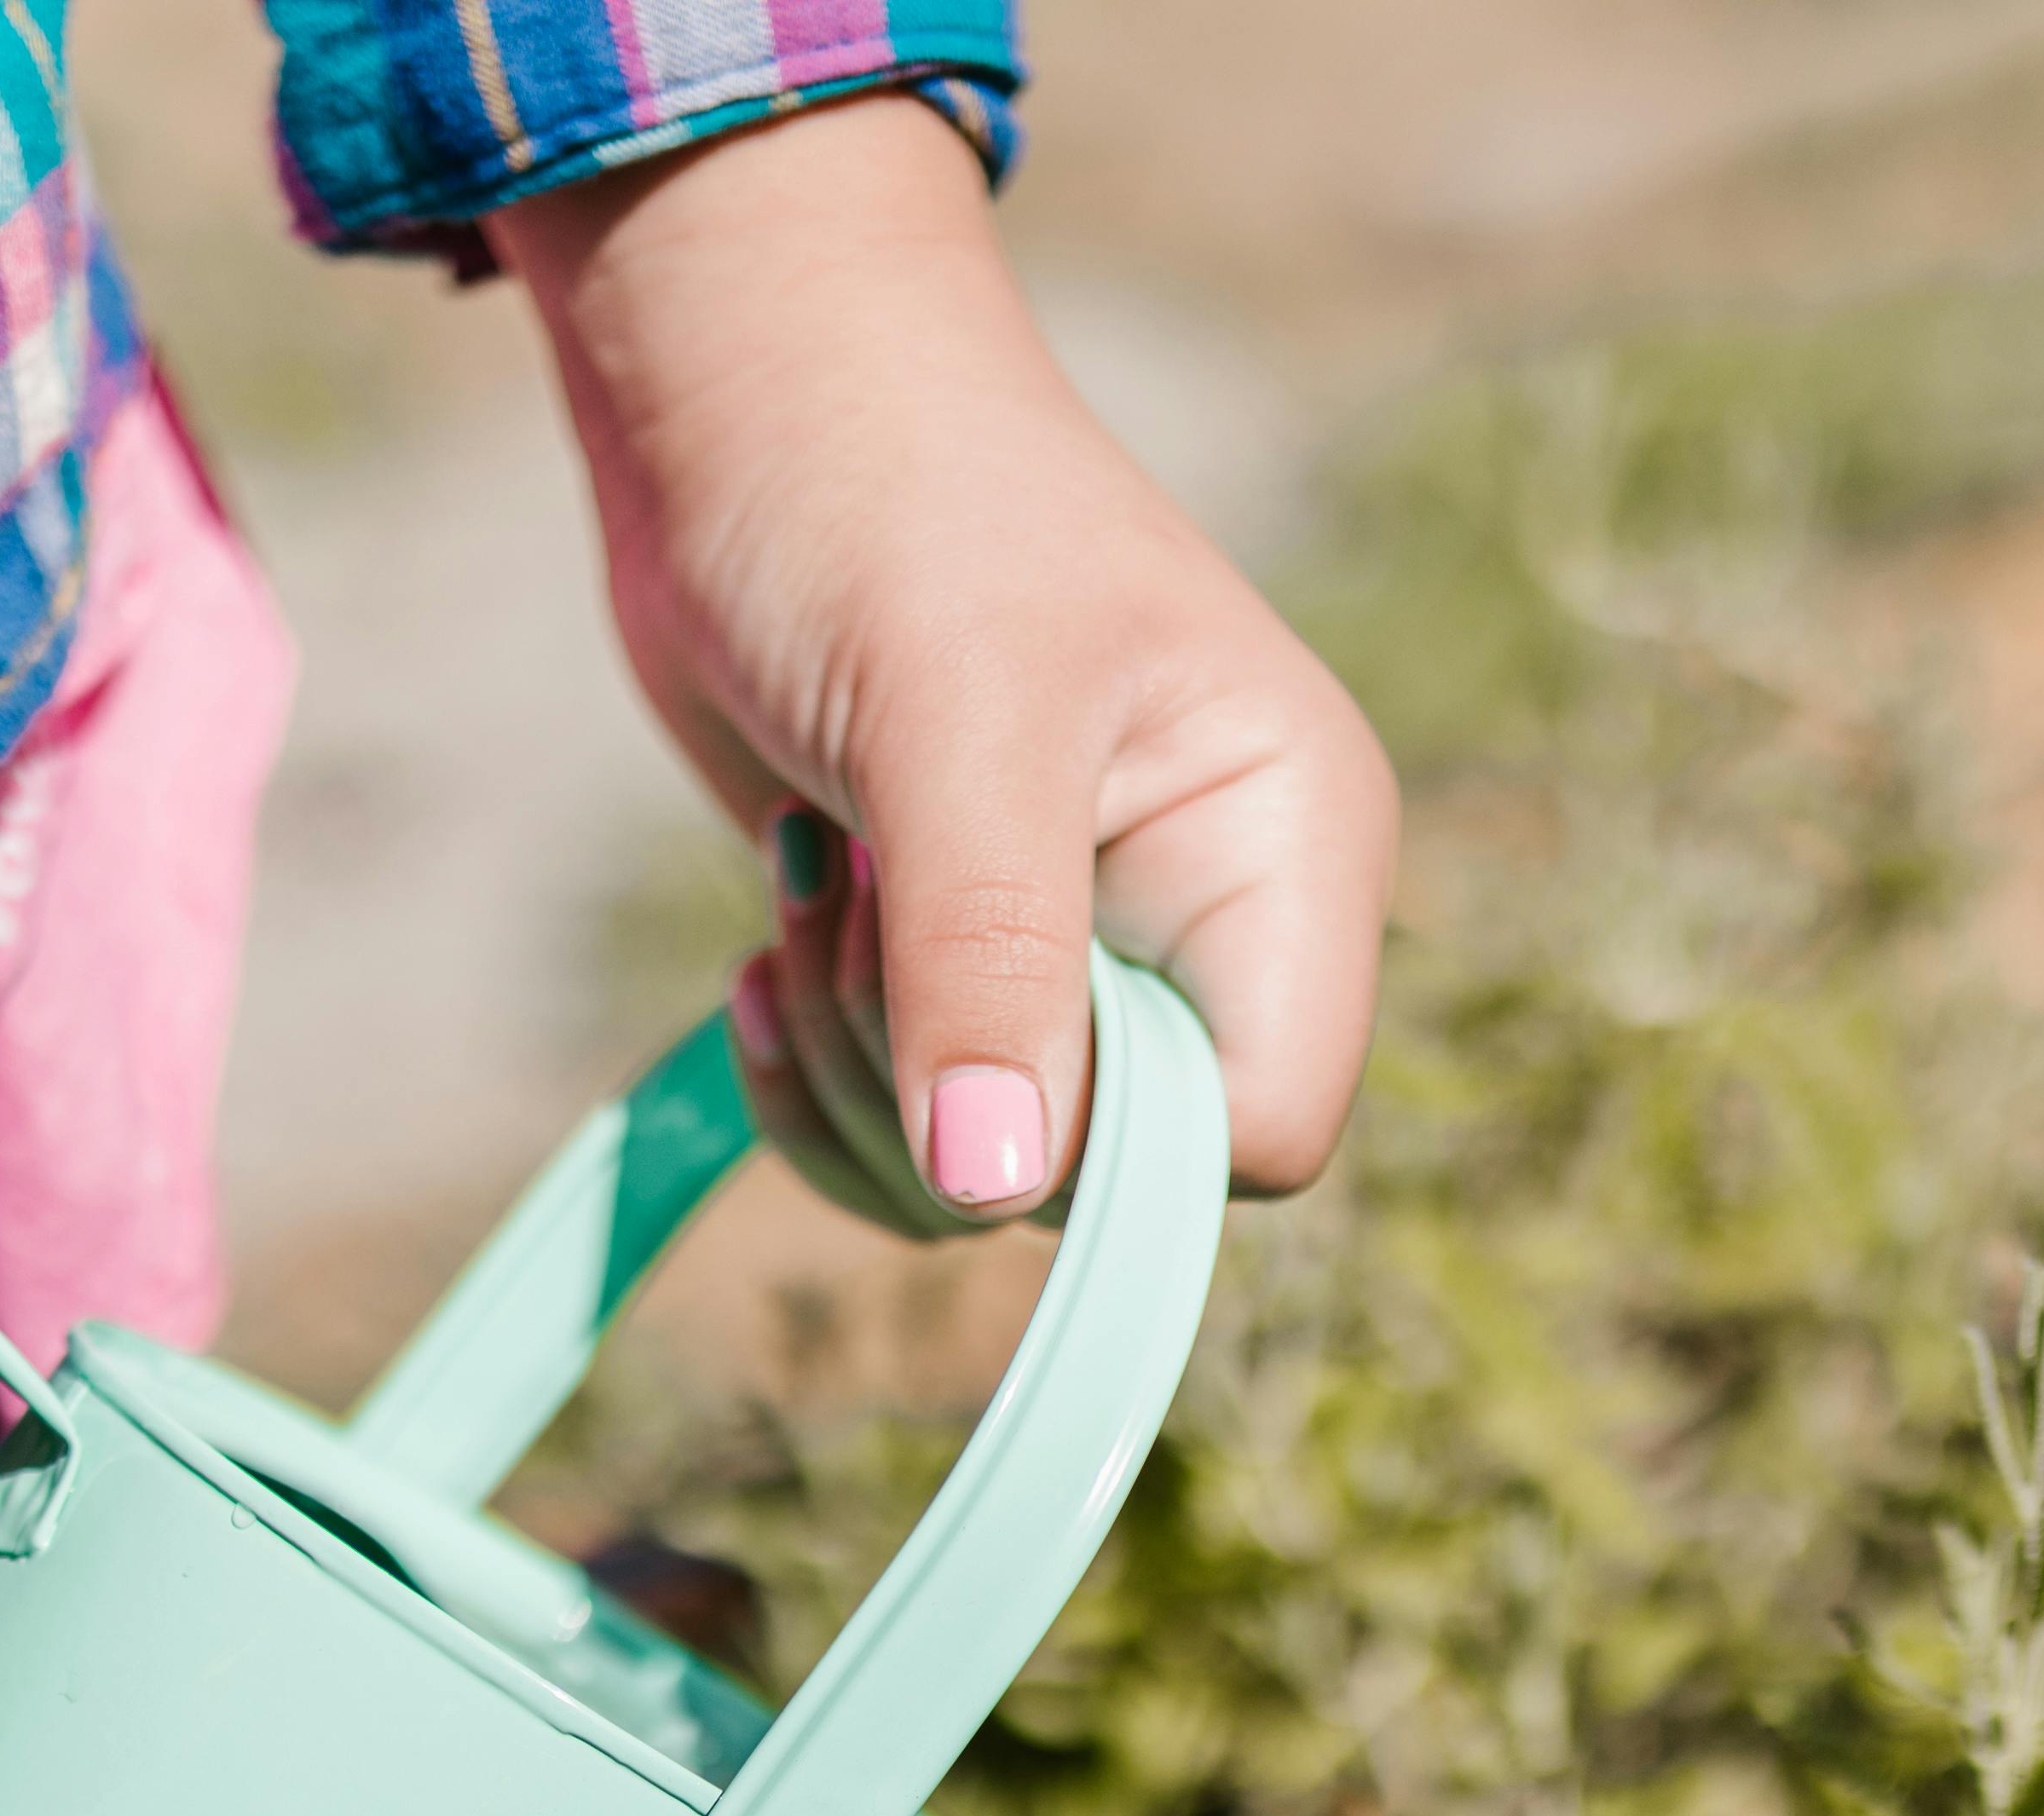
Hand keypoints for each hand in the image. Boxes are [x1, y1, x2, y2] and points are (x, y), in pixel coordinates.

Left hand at [492, 96, 1392, 1234]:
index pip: (1260, 1132)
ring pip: (984, 1171)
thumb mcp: (952, 724)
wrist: (754, 399)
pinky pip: (902, 1131)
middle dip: (933, 1093)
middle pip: (1106, 1174)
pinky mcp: (961, 963)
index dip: (1107, 1145)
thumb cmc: (889, 501)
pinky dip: (815, 1075)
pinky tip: (770, 942)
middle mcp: (1212, 919)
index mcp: (1289, 850)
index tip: (962, 1047)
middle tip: (841, 910)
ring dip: (853, 1074)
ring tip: (803, 889)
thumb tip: (994, 1189)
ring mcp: (1085, 949)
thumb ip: (989, 960)